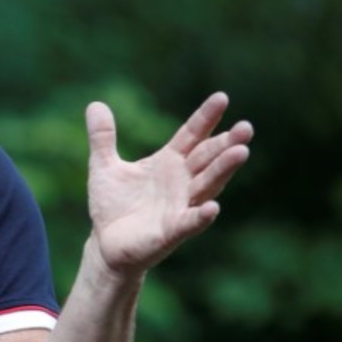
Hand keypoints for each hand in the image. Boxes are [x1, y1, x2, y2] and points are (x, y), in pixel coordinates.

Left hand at [85, 92, 252, 277]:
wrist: (106, 244)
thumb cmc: (113, 205)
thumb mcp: (103, 166)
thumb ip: (103, 137)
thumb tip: (95, 104)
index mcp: (168, 162)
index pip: (191, 135)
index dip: (205, 118)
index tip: (222, 97)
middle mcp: (181, 182)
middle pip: (207, 158)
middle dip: (226, 143)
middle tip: (246, 127)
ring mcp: (180, 206)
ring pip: (207, 185)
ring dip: (223, 170)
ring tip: (241, 152)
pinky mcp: (172, 231)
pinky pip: (190, 222)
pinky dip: (201, 216)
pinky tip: (212, 208)